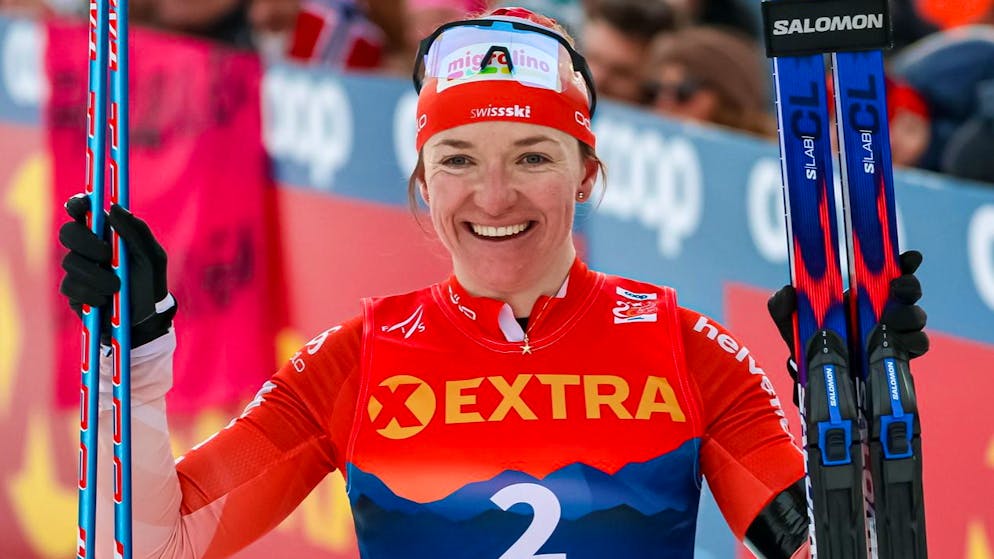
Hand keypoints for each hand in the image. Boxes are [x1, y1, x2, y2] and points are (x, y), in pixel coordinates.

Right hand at [59, 194, 176, 345]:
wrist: (145, 320)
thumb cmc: (150, 284)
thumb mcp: (152, 258)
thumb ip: (138, 232)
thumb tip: (116, 208)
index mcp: (107, 234)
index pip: (83, 211)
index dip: (78, 204)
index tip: (82, 207)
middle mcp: (89, 249)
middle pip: (68, 232)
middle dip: (86, 242)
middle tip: (106, 254)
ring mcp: (78, 270)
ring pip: (70, 262)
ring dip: (98, 275)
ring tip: (117, 287)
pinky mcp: (73, 292)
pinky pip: (71, 287)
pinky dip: (92, 294)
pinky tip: (106, 301)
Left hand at [767, 250, 928, 362]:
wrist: (814, 374)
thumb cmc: (807, 337)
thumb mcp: (789, 318)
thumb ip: (782, 304)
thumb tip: (788, 292)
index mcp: (864, 291)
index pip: (891, 269)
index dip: (904, 261)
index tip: (909, 257)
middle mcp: (886, 307)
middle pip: (911, 290)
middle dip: (909, 285)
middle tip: (896, 287)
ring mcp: (897, 330)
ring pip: (917, 317)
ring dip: (909, 315)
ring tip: (888, 321)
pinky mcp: (901, 354)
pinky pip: (918, 345)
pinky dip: (912, 342)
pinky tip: (898, 343)